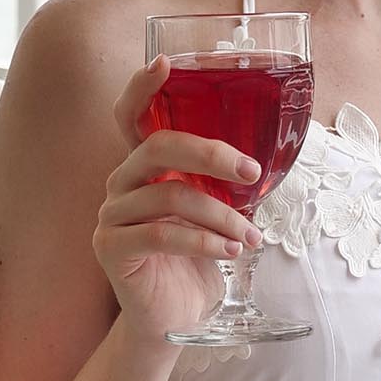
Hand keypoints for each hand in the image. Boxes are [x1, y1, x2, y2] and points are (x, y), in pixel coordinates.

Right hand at [94, 55, 264, 345]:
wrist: (174, 317)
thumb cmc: (198, 258)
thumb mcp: (216, 211)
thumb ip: (226, 182)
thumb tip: (268, 159)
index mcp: (145, 166)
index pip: (131, 116)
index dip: (142, 88)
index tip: (165, 63)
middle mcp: (121, 182)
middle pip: (158, 148)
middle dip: (211, 155)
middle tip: (251, 173)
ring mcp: (111, 214)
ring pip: (170, 196)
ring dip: (222, 215)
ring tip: (251, 237)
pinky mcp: (111, 248)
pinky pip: (162, 234)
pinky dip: (205, 241)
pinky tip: (232, 252)